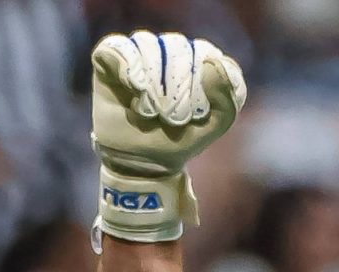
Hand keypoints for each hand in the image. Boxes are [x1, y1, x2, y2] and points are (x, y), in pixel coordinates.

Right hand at [91, 31, 246, 244]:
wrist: (145, 159)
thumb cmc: (183, 138)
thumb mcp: (217, 124)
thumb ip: (228, 96)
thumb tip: (212, 62)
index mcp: (200, 59)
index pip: (205, 53)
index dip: (200, 85)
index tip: (195, 114)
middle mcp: (170, 49)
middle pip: (175, 46)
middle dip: (175, 87)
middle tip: (170, 117)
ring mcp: (139, 52)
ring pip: (147, 44)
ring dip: (152, 82)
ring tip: (150, 111)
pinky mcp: (110, 60)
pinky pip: (117, 48)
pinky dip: (126, 68)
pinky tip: (135, 91)